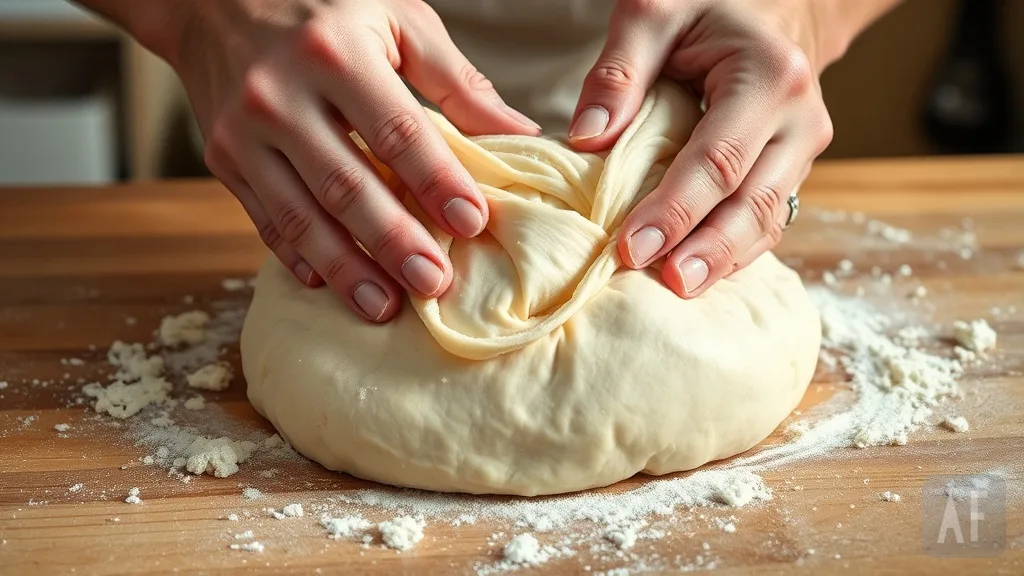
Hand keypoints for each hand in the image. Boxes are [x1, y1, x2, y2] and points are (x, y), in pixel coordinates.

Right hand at [172, 0, 539, 320]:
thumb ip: (456, 82)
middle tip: (434, 284)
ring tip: (385, 307)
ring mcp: (242, 132)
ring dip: (346, 267)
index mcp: (334, 53)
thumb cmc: (324, 8)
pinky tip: (329, 283)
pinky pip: (264, 219)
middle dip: (393, 241)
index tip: (473, 223)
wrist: (212, 0)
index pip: (395, 130)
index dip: (436, 181)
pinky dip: (298, 257)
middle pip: (345, 184)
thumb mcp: (395, 19)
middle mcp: (279, 94)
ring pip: (300, 215)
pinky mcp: (222, 158)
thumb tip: (518, 136)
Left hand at [570, 0, 833, 297]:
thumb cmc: (708, 6)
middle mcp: (800, 120)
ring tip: (679, 290)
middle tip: (663, 285)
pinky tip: (698, 274)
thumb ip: (619, 71)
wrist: (773, 6)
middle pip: (752, 203)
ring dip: (723, 261)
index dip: (675, 209)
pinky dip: (734, 252)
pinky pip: (767, 220)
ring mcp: (803, 150)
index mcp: (770, 78)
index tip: (631, 246)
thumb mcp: (656, 12)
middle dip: (706, 250)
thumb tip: (586, 139)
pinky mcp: (792, 170)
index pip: (718, 160)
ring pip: (767, 220)